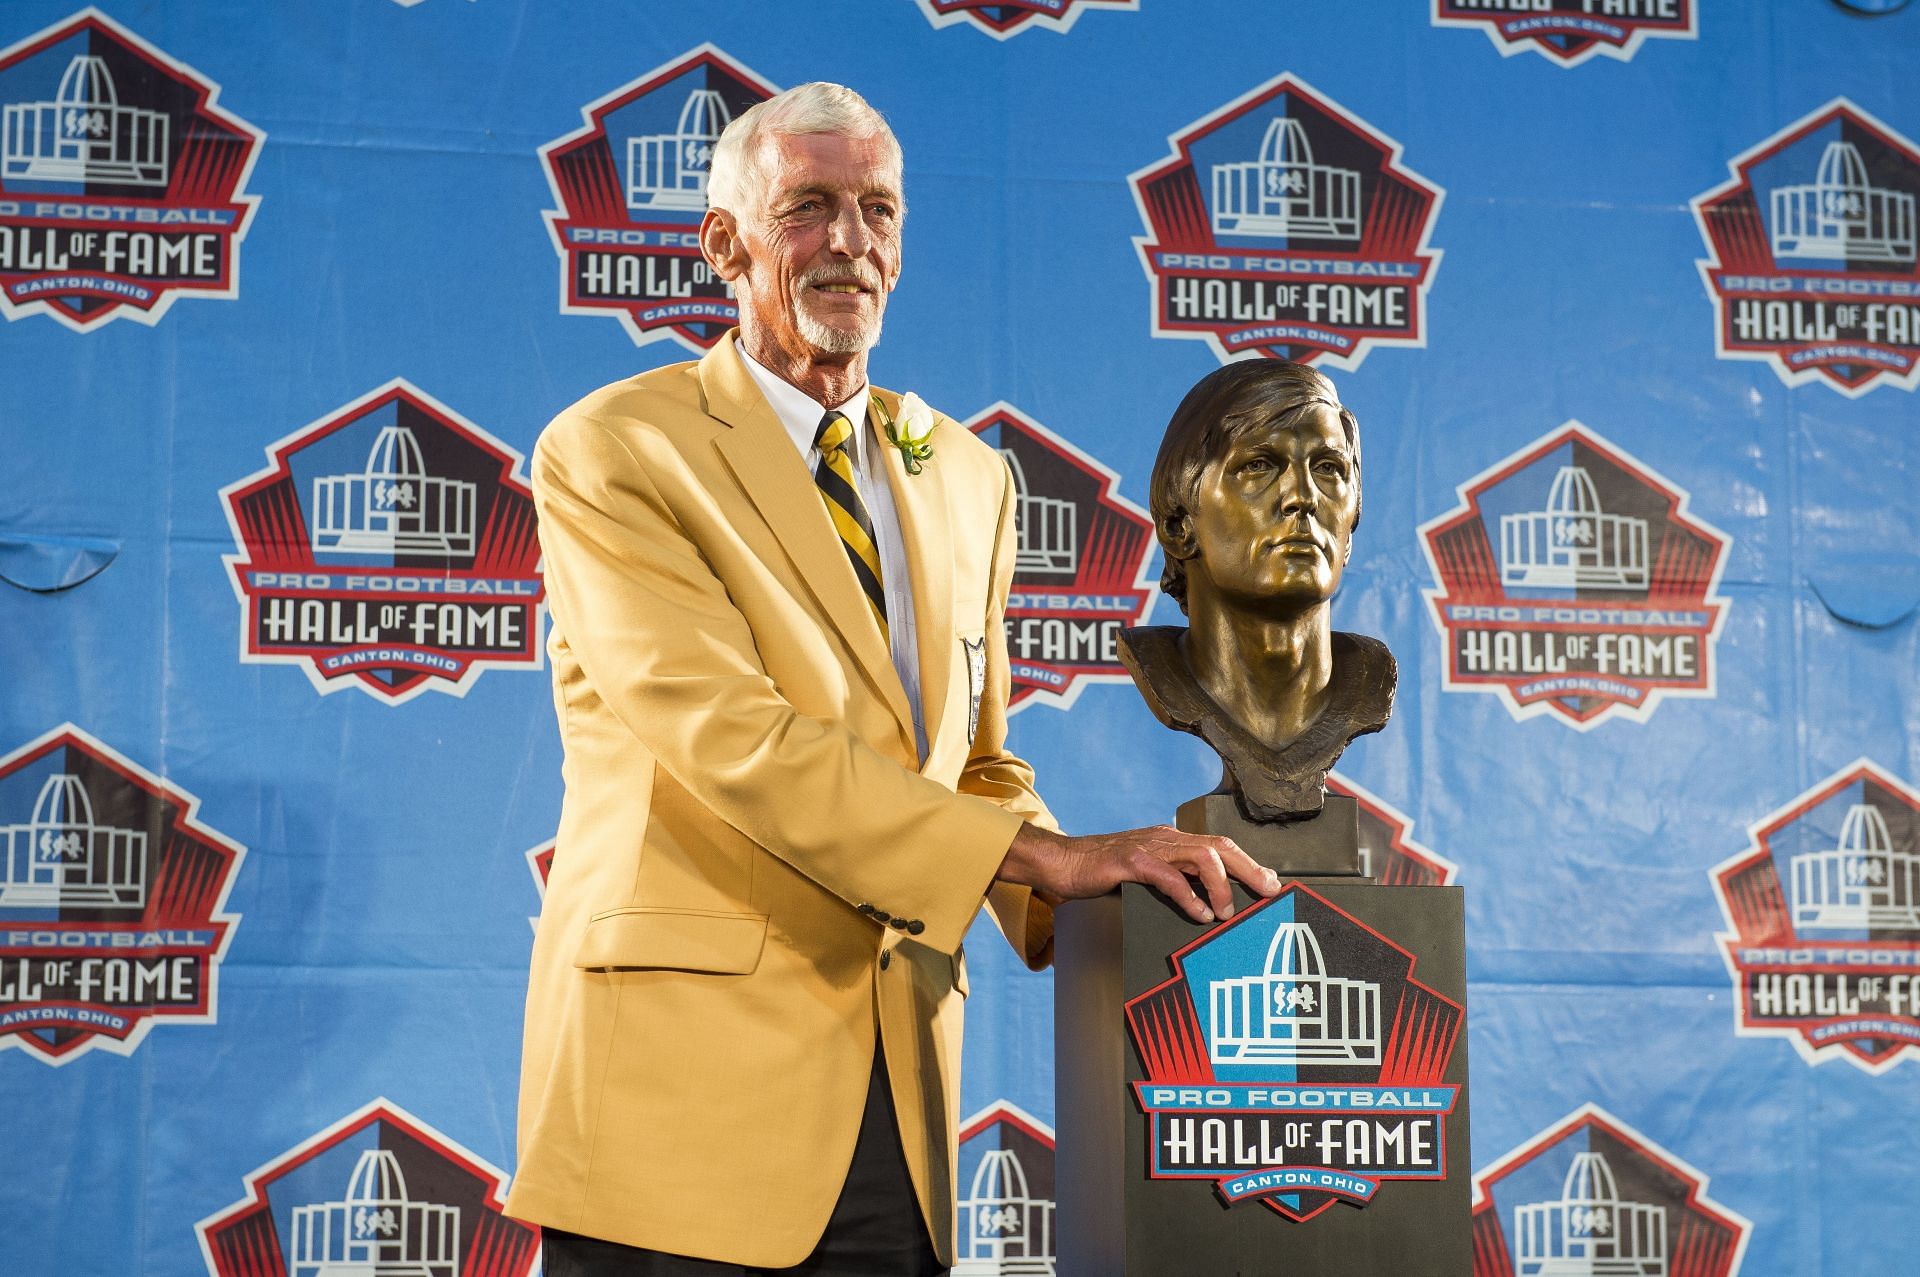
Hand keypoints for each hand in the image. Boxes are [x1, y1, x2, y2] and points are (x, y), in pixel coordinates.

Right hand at [996, 822, 1280, 924]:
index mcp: (1172, 841)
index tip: (1271, 884)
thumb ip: (1173, 880)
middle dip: (1249, 869)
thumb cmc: (1102, 872)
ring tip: (1228, 911)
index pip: (1219, 847)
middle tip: (1270, 892)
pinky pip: (1167, 877)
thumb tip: (1205, 901)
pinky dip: (1187, 895)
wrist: (1061, 861)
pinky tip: (1198, 913)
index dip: (1249, 864)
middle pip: (1219, 847)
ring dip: (1221, 884)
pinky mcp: (1130, 862)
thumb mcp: (1146, 873)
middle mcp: (1166, 839)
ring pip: (1200, 856)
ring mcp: (1149, 849)